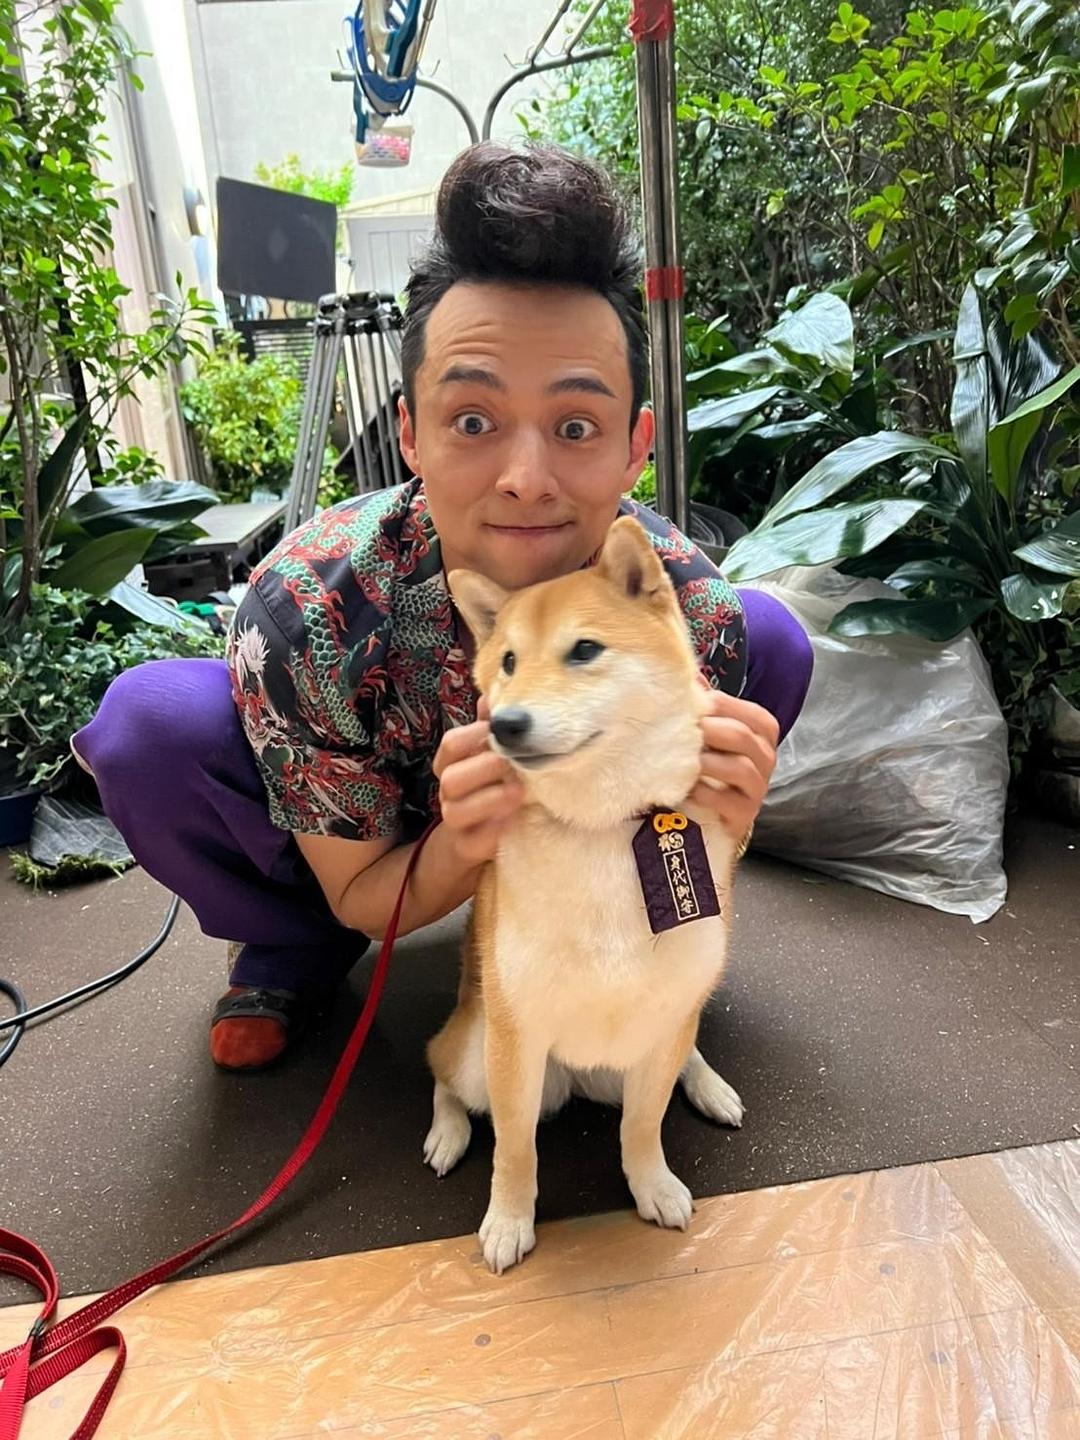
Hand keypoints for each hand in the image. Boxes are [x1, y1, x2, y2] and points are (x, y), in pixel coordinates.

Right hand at [434, 696, 524, 865]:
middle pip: (450, 778)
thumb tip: (492, 695)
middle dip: (483, 768)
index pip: (450, 745)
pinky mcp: (468, 847)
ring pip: (456, 811)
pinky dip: (493, 831)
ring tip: (519, 792)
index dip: (473, 736)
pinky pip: (472, 842)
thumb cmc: (490, 788)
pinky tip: (514, 820)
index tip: (499, 734)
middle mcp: (448, 793)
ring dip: (490, 799)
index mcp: (452, 765)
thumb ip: (491, 730)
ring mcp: (456, 822)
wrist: (479, 839)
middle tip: (513, 764)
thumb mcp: (491, 757)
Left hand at [689, 683, 778, 841]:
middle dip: (705, 731)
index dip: (711, 706)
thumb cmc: (714, 763)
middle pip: (740, 735)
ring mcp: (758, 787)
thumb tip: (688, 673)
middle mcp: (767, 756)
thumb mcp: (712, 731)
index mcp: (762, 729)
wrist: (717, 811)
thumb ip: (705, 704)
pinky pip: (726, 800)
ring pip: (737, 767)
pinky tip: (682, 788)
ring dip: (704, 762)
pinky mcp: (744, 814)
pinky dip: (702, 793)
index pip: (742, 710)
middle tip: (676, 731)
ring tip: (677, 759)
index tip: (683, 706)